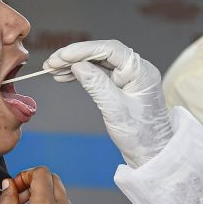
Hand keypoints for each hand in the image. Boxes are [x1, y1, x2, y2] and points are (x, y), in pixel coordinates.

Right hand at [44, 40, 172, 167]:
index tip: (62, 56)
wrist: (152, 154)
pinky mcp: (121, 85)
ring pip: (98, 63)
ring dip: (75, 65)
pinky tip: (65, 77)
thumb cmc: (140, 135)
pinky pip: (99, 73)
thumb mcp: (115, 110)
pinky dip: (82, 74)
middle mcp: (136, 69)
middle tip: (51, 63)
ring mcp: (128, 77)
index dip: (83, 50)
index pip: (110, 49)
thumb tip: (77, 65)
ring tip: (52, 70)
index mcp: (140, 71)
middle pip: (101, 53)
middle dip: (74, 57)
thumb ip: (96, 84)